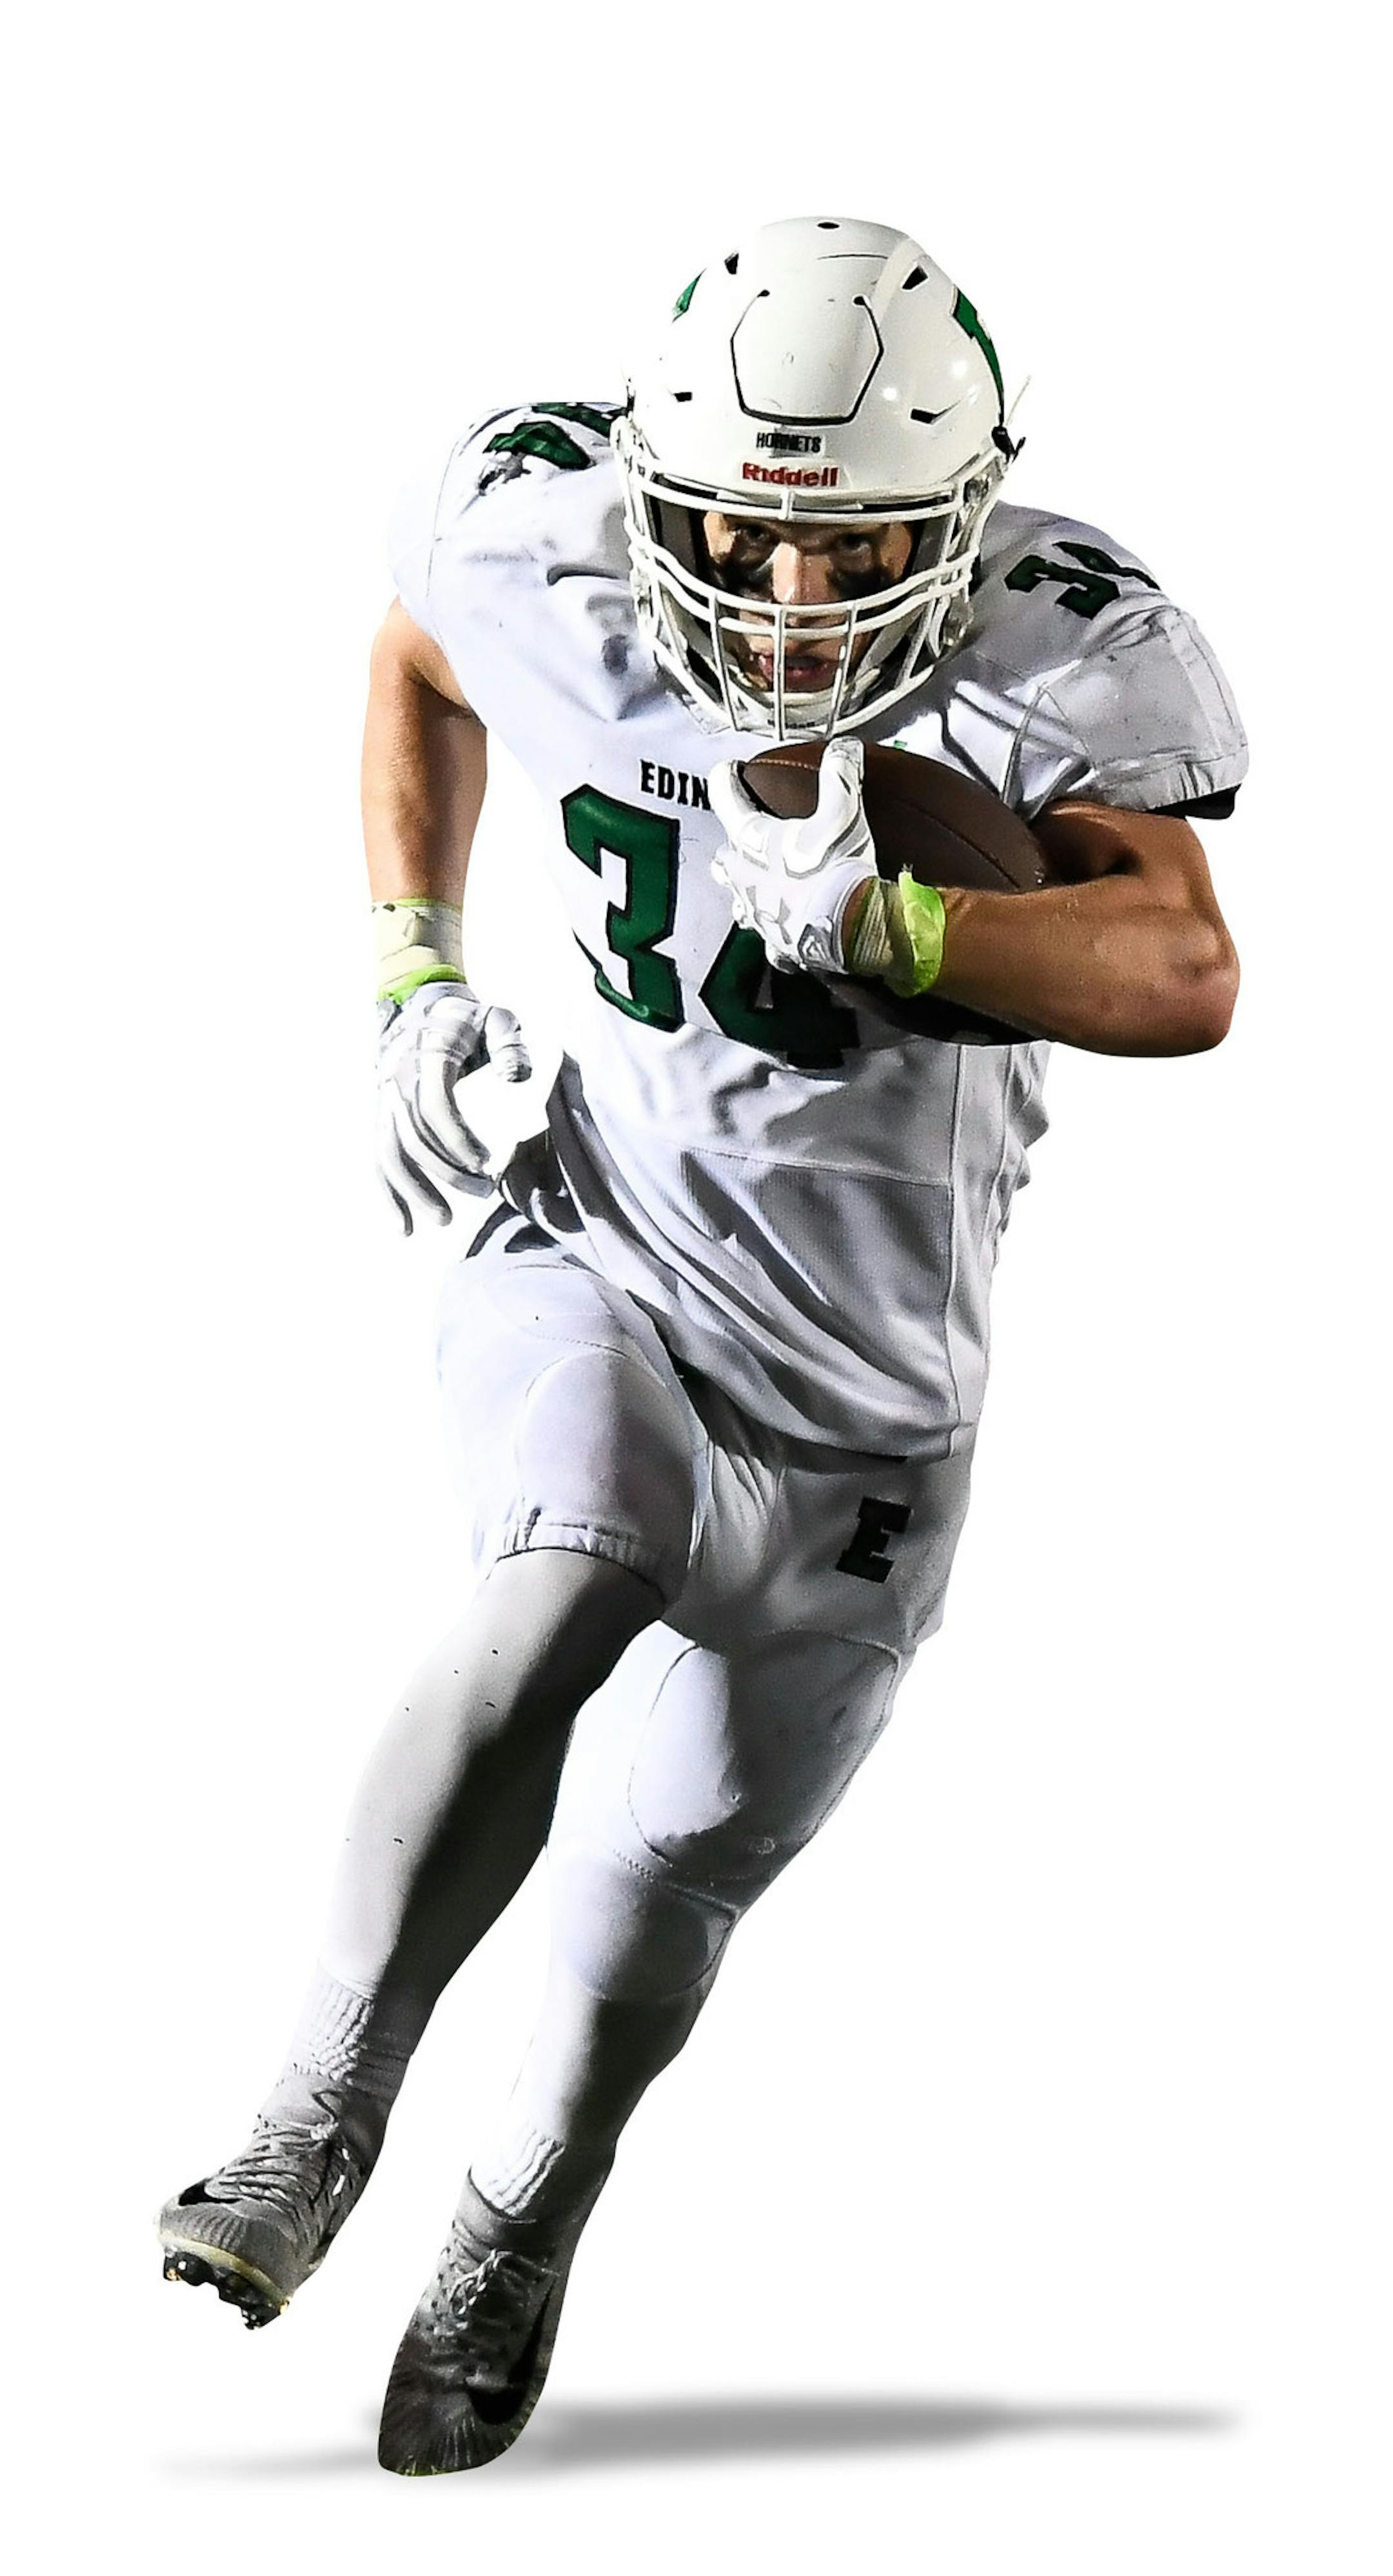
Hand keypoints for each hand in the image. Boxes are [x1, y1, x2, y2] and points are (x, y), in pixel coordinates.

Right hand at [377, 979, 530, 1233]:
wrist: (421, 1005)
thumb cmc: (468, 1018)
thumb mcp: (496, 1018)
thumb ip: (510, 1043)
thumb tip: (516, 1077)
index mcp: (426, 1056)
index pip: (434, 1106)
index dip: (457, 1139)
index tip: (486, 1163)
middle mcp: (397, 1080)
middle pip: (414, 1137)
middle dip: (446, 1172)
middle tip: (482, 1193)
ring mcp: (385, 1100)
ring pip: (390, 1153)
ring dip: (413, 1191)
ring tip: (443, 1219)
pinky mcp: (381, 1116)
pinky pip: (379, 1158)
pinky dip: (388, 1194)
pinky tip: (402, 1227)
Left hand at [707, 737, 877, 975]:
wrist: (850, 928)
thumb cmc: (837, 866)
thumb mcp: (842, 812)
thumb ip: (839, 775)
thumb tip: (844, 746)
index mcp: (750, 840)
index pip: (724, 798)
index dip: (725, 779)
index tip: (728, 770)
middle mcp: (743, 878)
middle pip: (724, 857)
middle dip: (733, 848)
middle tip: (748, 839)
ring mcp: (757, 915)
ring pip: (739, 901)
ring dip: (748, 891)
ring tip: (763, 886)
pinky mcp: (777, 944)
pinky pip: (771, 940)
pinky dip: (778, 933)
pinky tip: (790, 930)